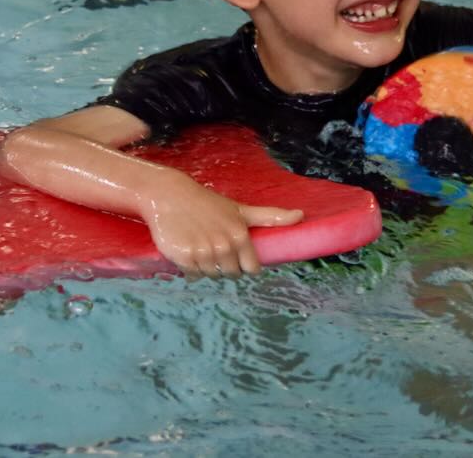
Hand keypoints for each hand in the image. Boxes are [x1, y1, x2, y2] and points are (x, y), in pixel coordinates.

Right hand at [140, 173, 302, 279]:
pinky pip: (193, 275)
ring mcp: (204, 253)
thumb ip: (271, 216)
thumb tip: (302, 215)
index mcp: (240, 236)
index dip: (244, 264)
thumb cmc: (208, 203)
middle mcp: (224, 246)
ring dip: (207, 267)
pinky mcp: (184, 258)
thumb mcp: (241, 209)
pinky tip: (188, 251)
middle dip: (225, 265)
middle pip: (231, 274)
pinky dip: (191, 269)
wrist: (170, 196)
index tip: (235, 254)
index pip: (251, 269)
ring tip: (200, 245)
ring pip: (212, 275)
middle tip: (214, 247)